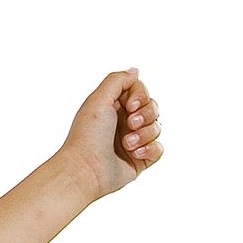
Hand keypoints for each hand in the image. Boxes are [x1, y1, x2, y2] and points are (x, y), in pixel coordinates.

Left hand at [63, 70, 164, 197]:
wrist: (84, 170)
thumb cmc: (87, 136)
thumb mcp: (98, 100)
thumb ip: (117, 80)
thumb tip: (135, 72)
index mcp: (113, 109)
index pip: (141, 92)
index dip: (141, 96)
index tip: (130, 106)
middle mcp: (123, 124)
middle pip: (153, 108)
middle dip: (146, 114)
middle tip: (130, 124)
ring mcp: (132, 142)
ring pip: (157, 128)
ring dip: (145, 134)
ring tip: (126, 143)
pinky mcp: (139, 160)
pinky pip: (158, 149)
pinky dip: (150, 149)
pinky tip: (135, 153)